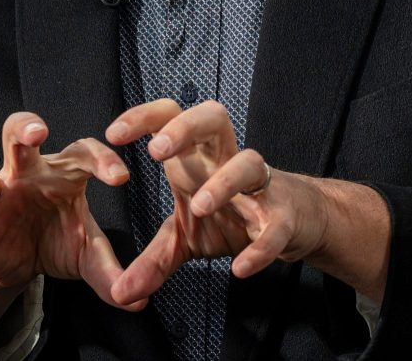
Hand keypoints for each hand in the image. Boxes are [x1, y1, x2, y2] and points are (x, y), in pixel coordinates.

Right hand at [0, 112, 142, 332]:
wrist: (22, 268)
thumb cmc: (57, 240)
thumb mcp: (87, 255)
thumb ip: (109, 272)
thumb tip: (139, 300)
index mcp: (59, 172)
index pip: (81, 151)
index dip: (101, 158)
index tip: (121, 178)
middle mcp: (22, 176)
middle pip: (15, 133)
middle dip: (24, 126)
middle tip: (38, 133)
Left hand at [104, 99, 330, 306]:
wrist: (297, 222)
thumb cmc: (233, 215)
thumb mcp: (186, 237)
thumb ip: (153, 260)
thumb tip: (121, 294)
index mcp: (199, 158)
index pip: (172, 116)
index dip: (144, 117)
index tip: (113, 134)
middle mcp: (228, 161)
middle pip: (213, 118)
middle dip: (185, 128)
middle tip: (156, 151)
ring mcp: (259, 186)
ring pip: (249, 162)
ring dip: (224, 181)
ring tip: (199, 206)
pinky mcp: (284, 216)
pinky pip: (275, 225)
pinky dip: (260, 246)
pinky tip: (240, 268)